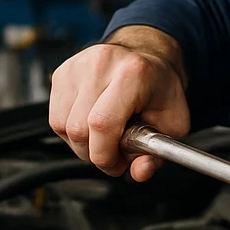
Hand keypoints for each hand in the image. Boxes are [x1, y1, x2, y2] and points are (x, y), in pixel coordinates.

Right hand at [48, 26, 189, 180]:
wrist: (145, 58)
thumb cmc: (158, 88)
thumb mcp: (173, 123)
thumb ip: (158, 153)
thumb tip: (140, 171)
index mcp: (132, 73)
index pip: (102, 124)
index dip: (105, 155)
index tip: (117, 164)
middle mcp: (101, 64)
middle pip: (78, 129)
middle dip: (94, 153)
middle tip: (113, 151)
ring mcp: (77, 67)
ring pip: (62, 126)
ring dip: (81, 143)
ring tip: (103, 136)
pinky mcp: (61, 73)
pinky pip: (55, 117)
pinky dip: (70, 131)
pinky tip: (89, 124)